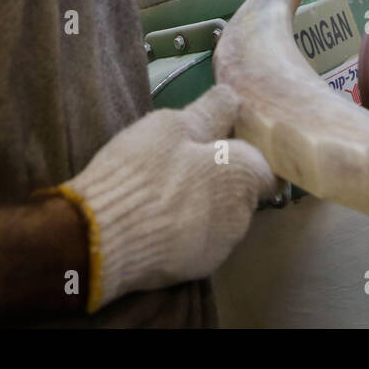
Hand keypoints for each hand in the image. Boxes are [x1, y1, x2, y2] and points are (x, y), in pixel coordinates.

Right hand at [59, 84, 276, 311]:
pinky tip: (156, 222)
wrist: (104, 235)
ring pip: (221, 219)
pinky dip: (185, 232)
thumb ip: (210, 113)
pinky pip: (199, 243)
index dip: (244, 155)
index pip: (265, 167)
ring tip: (163, 195)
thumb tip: (232, 98)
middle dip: (220, 180)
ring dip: (202, 206)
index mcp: (242, 176)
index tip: (220, 147)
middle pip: (241, 192)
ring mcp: (220, 248)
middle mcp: (242, 215)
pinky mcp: (196, 270)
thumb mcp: (170, 127)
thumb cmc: (142, 171)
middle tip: (181, 166)